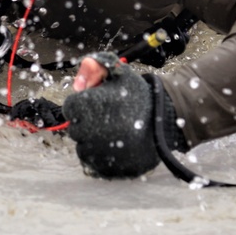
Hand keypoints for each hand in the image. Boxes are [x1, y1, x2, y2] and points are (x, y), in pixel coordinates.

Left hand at [63, 52, 159, 178]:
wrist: (165, 121)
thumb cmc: (139, 96)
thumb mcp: (120, 72)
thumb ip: (96, 66)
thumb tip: (77, 83)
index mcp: (92, 104)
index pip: (70, 108)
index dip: (81, 104)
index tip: (94, 104)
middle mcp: (93, 130)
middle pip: (74, 129)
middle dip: (86, 122)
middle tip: (105, 118)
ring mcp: (101, 152)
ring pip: (82, 148)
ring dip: (92, 141)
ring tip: (112, 132)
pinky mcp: (110, 168)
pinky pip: (94, 164)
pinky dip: (101, 156)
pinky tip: (115, 146)